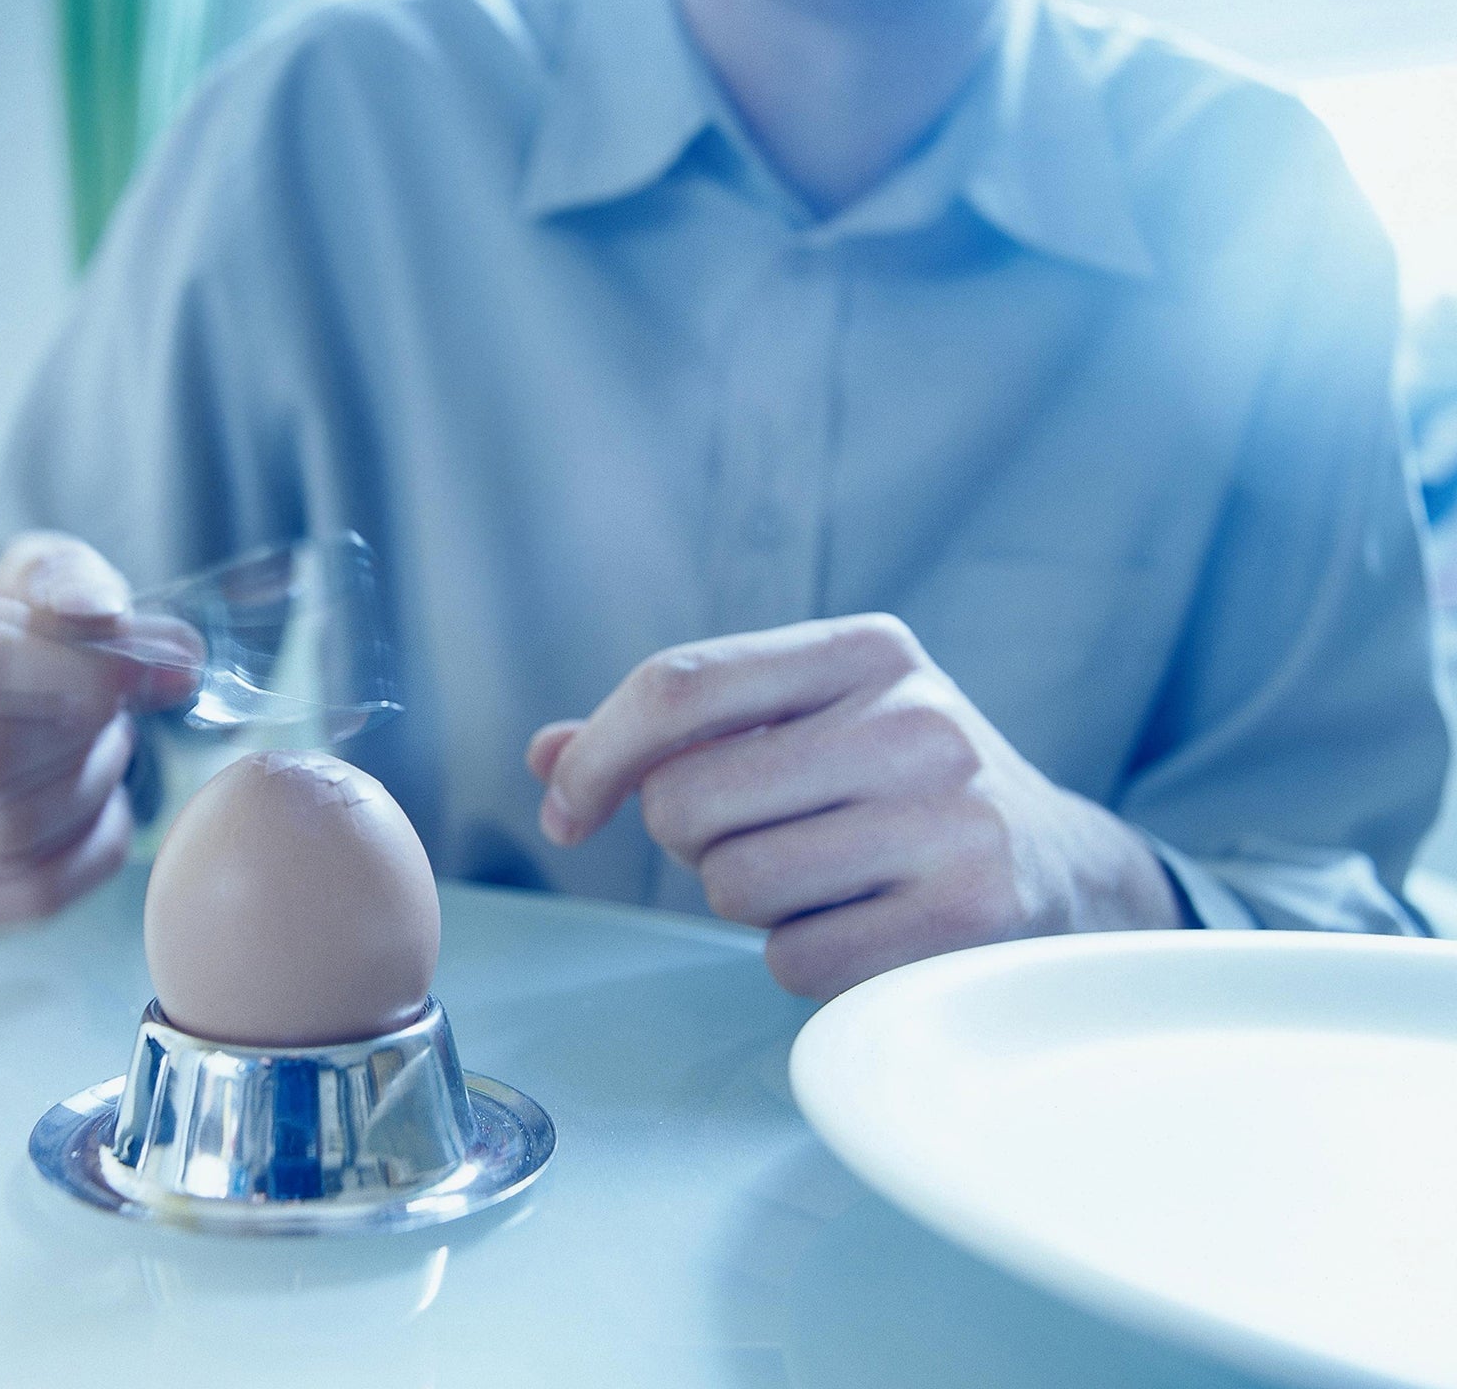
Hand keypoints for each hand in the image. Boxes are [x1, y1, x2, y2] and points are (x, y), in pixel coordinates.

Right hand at [0, 533, 195, 926]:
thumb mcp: (22, 579)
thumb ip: (70, 582)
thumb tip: (124, 629)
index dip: (68, 666)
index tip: (137, 666)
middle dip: (77, 733)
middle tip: (118, 707)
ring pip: (4, 830)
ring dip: (89, 786)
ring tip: (104, 746)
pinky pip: (21, 896)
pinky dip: (90, 853)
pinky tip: (102, 808)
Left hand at [526, 614, 1179, 998]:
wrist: (1067, 875)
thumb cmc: (901, 794)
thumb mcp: (807, 728)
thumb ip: (677, 735)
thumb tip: (544, 756)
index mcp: (866, 651)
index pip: (679, 685)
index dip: (596, 758)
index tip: (567, 812)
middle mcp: (917, 719)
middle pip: (687, 799)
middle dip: (689, 841)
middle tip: (755, 841)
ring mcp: (951, 817)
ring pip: (733, 886)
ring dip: (750, 904)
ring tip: (826, 879)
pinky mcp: (968, 914)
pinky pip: (792, 959)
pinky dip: (803, 960)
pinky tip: (865, 928)